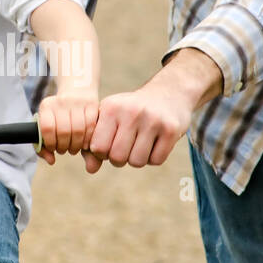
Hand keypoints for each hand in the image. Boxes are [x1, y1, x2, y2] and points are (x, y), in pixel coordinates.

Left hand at [36, 90, 99, 167]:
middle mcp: (61, 101)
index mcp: (46, 106)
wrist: (77, 92)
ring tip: (75, 147)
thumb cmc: (60, 117)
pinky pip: (91, 127)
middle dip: (64, 147)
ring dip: (77, 145)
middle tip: (66, 149)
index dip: (50, 143)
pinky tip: (85, 143)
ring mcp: (77, 102)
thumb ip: (44, 148)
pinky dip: (88, 139)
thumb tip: (51, 161)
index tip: (53, 148)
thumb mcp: (48, 128)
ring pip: (78, 130)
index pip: (46, 128)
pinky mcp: (92, 105)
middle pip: (63, 131)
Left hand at [82, 49, 221, 173]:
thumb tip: (90, 169)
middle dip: (119, 159)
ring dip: (137, 159)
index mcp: (111, 107)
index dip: (102, 153)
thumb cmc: (130, 112)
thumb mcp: (109, 118)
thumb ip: (94, 143)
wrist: (168, 93)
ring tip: (140, 144)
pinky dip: (154, 157)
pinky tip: (155, 142)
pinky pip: (156, 160)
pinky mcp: (171, 129)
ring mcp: (153, 120)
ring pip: (137, 162)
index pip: (98, 148)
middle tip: (125, 146)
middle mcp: (132, 111)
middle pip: (117, 158)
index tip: (109, 144)